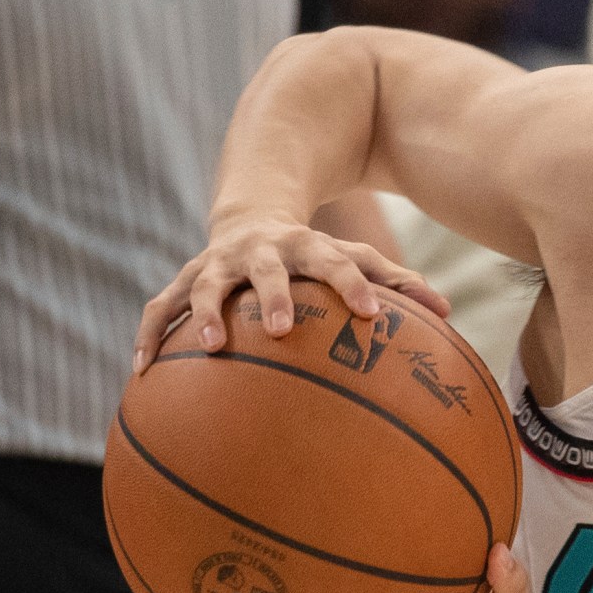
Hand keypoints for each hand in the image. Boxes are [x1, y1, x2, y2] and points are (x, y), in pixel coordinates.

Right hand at [134, 213, 445, 371]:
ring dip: (201, 312)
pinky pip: (157, 307)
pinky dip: (148, 335)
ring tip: (207, 345)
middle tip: (280, 329)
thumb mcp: (355, 259)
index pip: (338, 262)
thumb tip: (450, 313)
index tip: (373, 313)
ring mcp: (217, 264)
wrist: (252, 219)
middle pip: (266, 269)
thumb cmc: (317, 256)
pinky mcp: (184, 278)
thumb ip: (399, 283)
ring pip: (203, 284)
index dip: (355, 284)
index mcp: (308, 247)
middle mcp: (260, 251)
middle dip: (272, 295)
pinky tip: (142, 372)